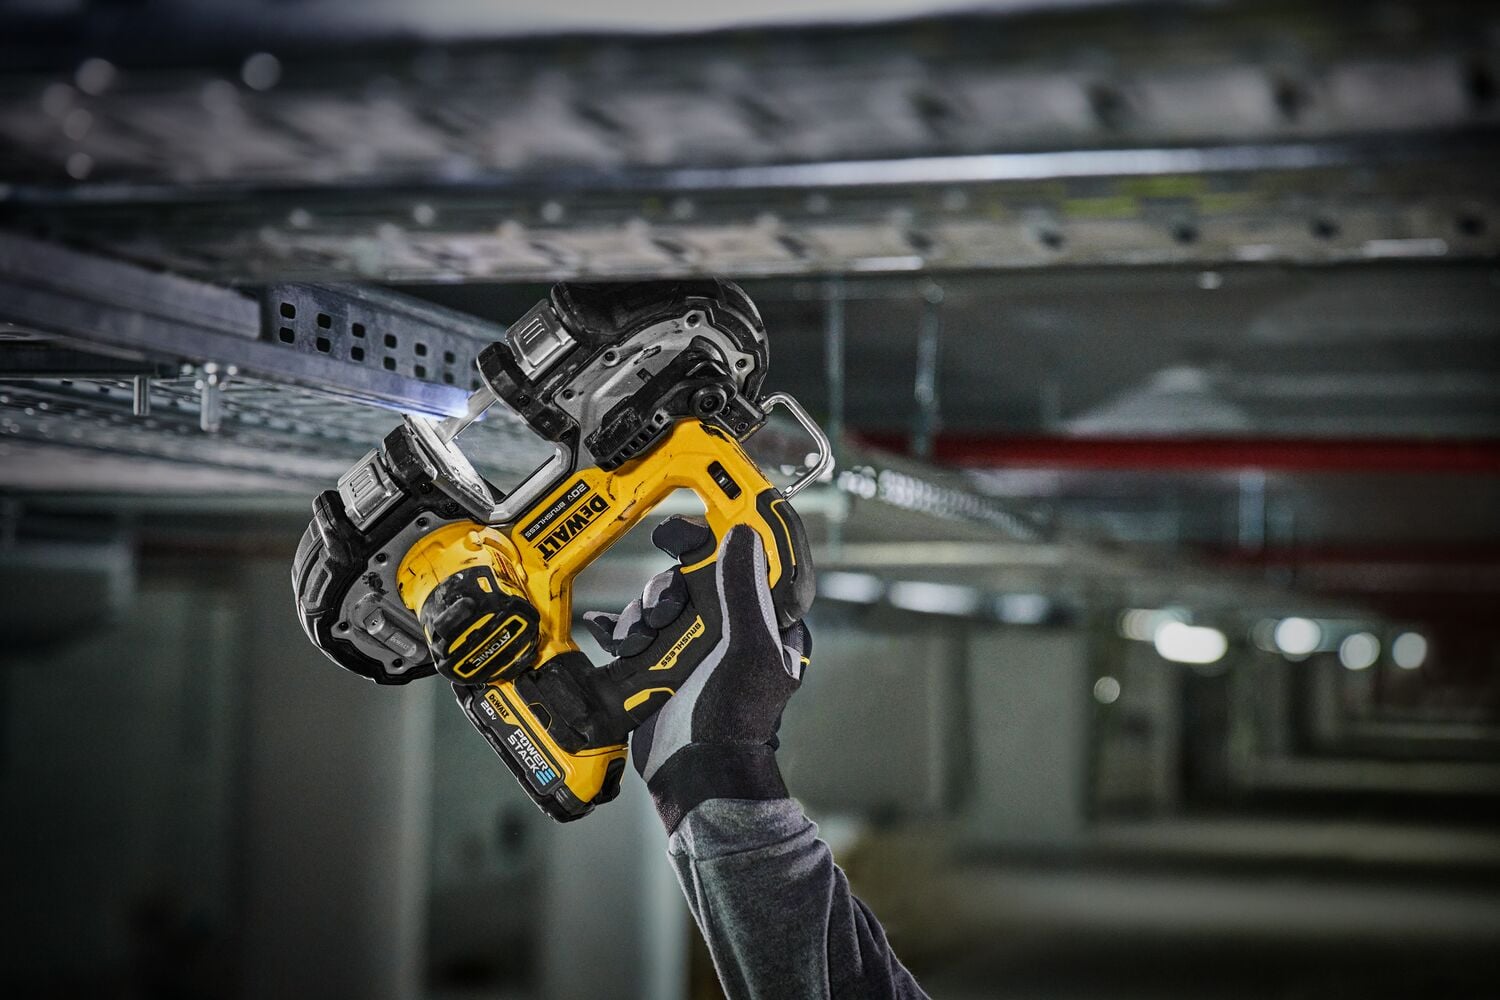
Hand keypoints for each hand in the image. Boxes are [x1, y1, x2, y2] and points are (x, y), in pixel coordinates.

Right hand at [591, 519, 811, 831]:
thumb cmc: (735, 717)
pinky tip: (603, 626)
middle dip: (665, 589)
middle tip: (661, 611)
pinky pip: (633, 631)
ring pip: (657, 602)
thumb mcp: (748, 647)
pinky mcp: (659, 663)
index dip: (714, 540)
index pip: (739, 561)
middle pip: (688, 578)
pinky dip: (616, 627)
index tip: (684, 533)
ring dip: (639, 614)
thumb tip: (743, 535)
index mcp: (758, 618)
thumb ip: (744, 590)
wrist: (698, 771)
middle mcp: (725, 626)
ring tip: (639, 641)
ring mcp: (690, 645)